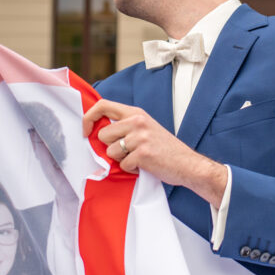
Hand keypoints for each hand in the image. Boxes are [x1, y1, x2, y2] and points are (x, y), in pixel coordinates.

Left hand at [82, 98, 227, 206]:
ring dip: (122, 160)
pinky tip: (145, 166)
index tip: (85, 131)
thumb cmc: (164, 148)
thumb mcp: (145, 127)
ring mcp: (140, 137)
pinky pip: (123, 165)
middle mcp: (137, 122)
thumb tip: (96, 131)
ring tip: (139, 158)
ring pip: (111, 152)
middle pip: (103, 135)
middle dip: (110, 147)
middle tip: (127, 151)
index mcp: (136, 113)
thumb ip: (125, 125)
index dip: (88, 118)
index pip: (102, 105)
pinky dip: (131, 169)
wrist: (188, 164)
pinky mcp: (142, 154)